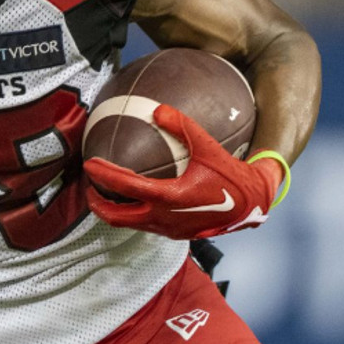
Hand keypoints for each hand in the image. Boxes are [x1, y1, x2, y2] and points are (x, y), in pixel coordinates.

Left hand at [84, 104, 282, 239]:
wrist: (255, 205)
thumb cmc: (232, 176)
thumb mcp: (209, 147)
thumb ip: (182, 126)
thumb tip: (158, 109)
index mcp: (170, 198)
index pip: (126, 187)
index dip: (104, 175)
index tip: (89, 164)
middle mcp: (165, 219)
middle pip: (117, 217)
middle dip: (98, 204)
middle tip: (89, 186)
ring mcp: (170, 230)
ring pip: (131, 224)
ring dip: (114, 211)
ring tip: (105, 193)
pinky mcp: (177, 234)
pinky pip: (146, 224)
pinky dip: (133, 213)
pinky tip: (135, 199)